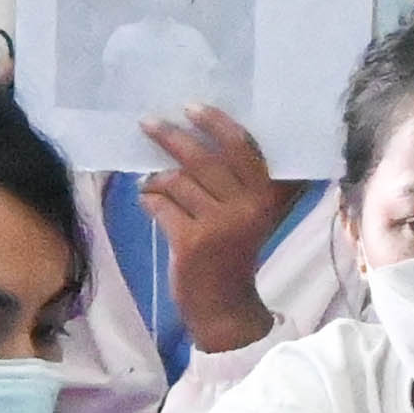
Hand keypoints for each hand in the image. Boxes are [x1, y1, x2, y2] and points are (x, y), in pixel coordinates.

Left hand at [137, 107, 293, 353]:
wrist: (224, 305)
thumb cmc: (233, 253)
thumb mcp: (248, 215)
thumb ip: (236, 181)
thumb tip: (192, 136)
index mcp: (266, 196)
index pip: (242, 147)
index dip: (216, 123)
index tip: (191, 107)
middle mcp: (248, 207)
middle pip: (203, 159)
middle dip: (171, 137)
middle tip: (148, 123)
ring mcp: (219, 225)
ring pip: (176, 182)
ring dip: (157, 179)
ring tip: (152, 182)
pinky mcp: (191, 242)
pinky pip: (160, 205)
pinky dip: (149, 201)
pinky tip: (149, 202)